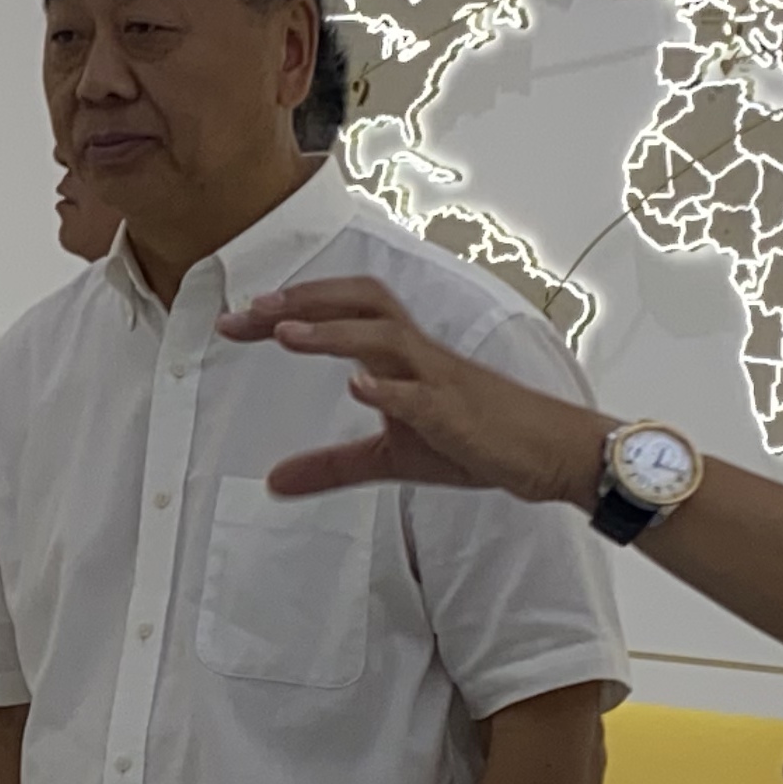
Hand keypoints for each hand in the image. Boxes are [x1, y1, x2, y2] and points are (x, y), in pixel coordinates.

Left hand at [216, 278, 602, 505]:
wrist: (545, 452)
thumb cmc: (471, 440)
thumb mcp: (389, 460)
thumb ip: (330, 466)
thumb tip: (272, 482)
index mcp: (400, 355)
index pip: (339, 313)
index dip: (288, 309)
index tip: (237, 320)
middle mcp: (417, 354)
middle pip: (360, 302)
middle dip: (304, 301)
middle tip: (250, 312)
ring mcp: (438, 380)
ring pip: (386, 336)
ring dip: (333, 333)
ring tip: (283, 335)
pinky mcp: (458, 414)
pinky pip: (423, 394)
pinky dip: (390, 389)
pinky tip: (358, 387)